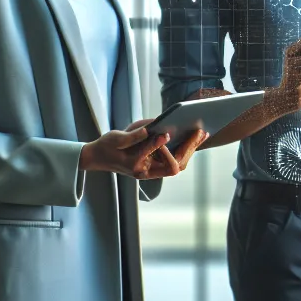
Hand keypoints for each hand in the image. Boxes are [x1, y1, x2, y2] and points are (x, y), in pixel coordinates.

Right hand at [81, 121, 204, 179]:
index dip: (159, 147)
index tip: (165, 134)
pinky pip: (175, 159)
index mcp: (137, 168)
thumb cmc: (106, 147)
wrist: (98, 157)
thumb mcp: (117, 139)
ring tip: (202, 133)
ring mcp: (153, 168)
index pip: (152, 160)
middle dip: (188, 148)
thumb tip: (154, 129)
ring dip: (190, 149)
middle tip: (199, 132)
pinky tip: (193, 136)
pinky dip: (185, 148)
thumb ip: (135, 135)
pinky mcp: (156, 163)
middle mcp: (148, 171)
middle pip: (174, 166)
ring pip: (178, 164)